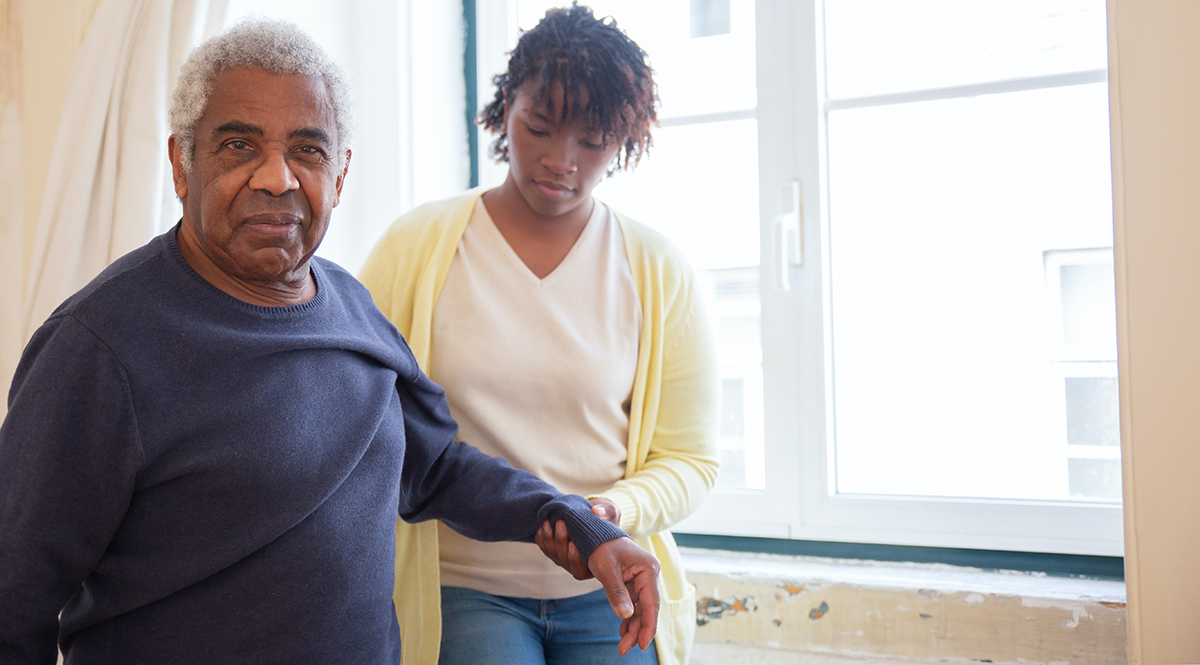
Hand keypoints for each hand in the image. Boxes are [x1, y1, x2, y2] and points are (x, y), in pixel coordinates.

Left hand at [535, 499, 620, 580]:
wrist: (593, 515)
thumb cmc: (606, 518)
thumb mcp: (611, 513)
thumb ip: (607, 513)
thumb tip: (596, 512)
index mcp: (594, 563)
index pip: (580, 570)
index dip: (574, 559)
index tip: (573, 544)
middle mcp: (577, 564)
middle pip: (563, 560)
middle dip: (560, 542)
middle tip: (561, 523)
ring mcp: (565, 558)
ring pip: (553, 554)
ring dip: (548, 538)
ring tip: (548, 522)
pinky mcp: (556, 550)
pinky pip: (545, 548)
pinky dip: (541, 538)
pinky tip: (541, 528)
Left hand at [586, 536, 660, 654]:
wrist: (596, 531)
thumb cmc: (601, 546)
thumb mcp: (606, 569)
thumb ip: (616, 592)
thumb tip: (625, 617)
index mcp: (648, 569)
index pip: (651, 604)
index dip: (647, 626)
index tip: (641, 645)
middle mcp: (649, 575)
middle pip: (647, 609)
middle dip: (637, 631)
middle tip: (624, 650)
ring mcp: (642, 579)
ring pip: (640, 609)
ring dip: (632, 627)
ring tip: (623, 645)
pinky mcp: (633, 582)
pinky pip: (633, 603)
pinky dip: (628, 617)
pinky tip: (622, 630)